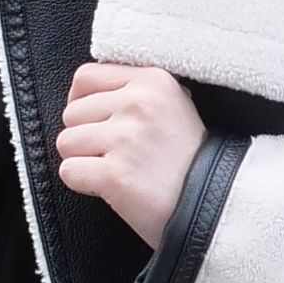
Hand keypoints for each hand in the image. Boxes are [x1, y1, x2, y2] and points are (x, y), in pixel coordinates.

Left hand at [55, 60, 208, 246]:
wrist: (217, 205)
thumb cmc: (192, 161)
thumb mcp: (176, 106)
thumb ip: (137, 92)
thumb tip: (89, 91)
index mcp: (153, 81)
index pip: (85, 77)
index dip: (80, 101)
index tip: (92, 120)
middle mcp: (138, 103)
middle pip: (71, 113)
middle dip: (86, 137)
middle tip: (118, 155)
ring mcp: (126, 138)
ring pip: (66, 143)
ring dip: (84, 161)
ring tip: (119, 170)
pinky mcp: (115, 174)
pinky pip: (68, 172)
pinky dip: (84, 184)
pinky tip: (112, 187)